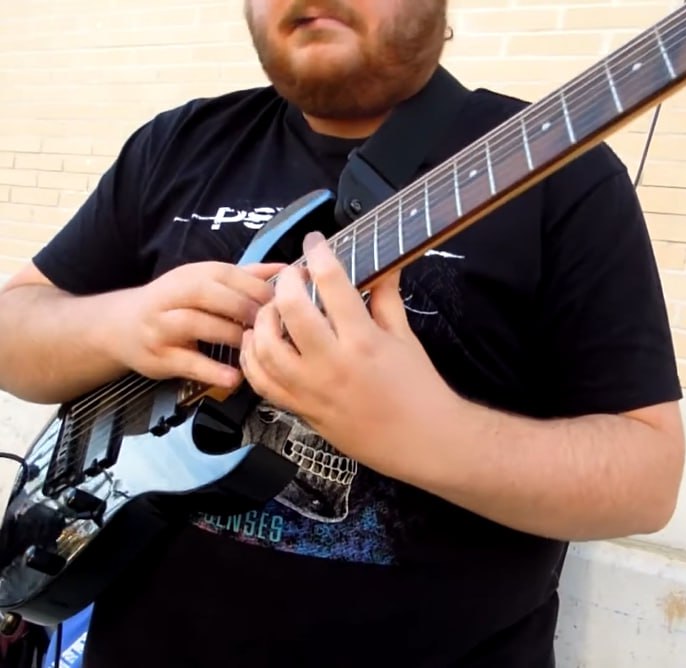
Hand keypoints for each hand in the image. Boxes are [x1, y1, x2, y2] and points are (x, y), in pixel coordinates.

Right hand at [106, 261, 282, 387]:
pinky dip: (212, 370)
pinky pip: (187, 362)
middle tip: (271, 323)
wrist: (122, 326)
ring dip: (229, 334)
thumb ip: (246, 277)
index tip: (281, 301)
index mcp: (191, 275)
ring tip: (254, 346)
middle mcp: (172, 295)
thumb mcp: (205, 283)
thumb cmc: (175, 304)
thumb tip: (286, 269)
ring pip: (196, 324)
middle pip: (208, 294)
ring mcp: (162, 326)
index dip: (255, 287)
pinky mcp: (158, 356)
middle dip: (242, 307)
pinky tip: (235, 377)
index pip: (225, 273)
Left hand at [239, 233, 457, 476]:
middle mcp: (332, 363)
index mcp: (363, 340)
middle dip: (286, 282)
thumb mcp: (405, 337)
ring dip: (263, 321)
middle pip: (290, 310)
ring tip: (271, 310)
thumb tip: (382, 266)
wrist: (421, 440)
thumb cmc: (418, 388)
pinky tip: (259, 343)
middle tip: (293, 276)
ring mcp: (311, 390)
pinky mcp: (301, 410)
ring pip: (266, 349)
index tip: (315, 241)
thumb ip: (386, 298)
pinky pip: (263, 384)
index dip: (319, 254)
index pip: (332, 283)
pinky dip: (253, 360)